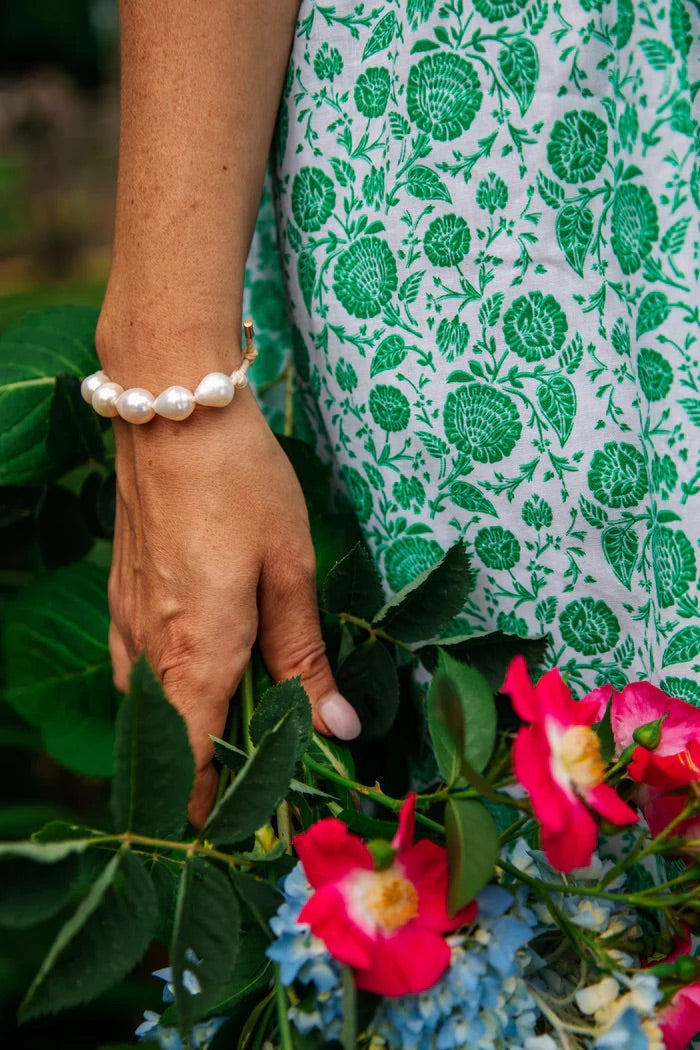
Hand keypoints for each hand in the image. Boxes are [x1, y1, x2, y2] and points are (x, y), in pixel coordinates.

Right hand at [108, 387, 359, 825]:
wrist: (175, 411)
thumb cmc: (243, 486)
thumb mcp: (291, 569)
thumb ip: (306, 656)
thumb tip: (339, 731)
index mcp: (199, 655)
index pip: (194, 765)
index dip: (215, 807)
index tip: (245, 829)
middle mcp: (151, 651)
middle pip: (172, 742)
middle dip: (211, 770)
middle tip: (263, 772)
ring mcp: (126, 622)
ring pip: (153, 705)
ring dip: (192, 726)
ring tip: (241, 723)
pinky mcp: (121, 595)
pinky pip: (140, 665)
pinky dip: (171, 686)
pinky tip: (205, 665)